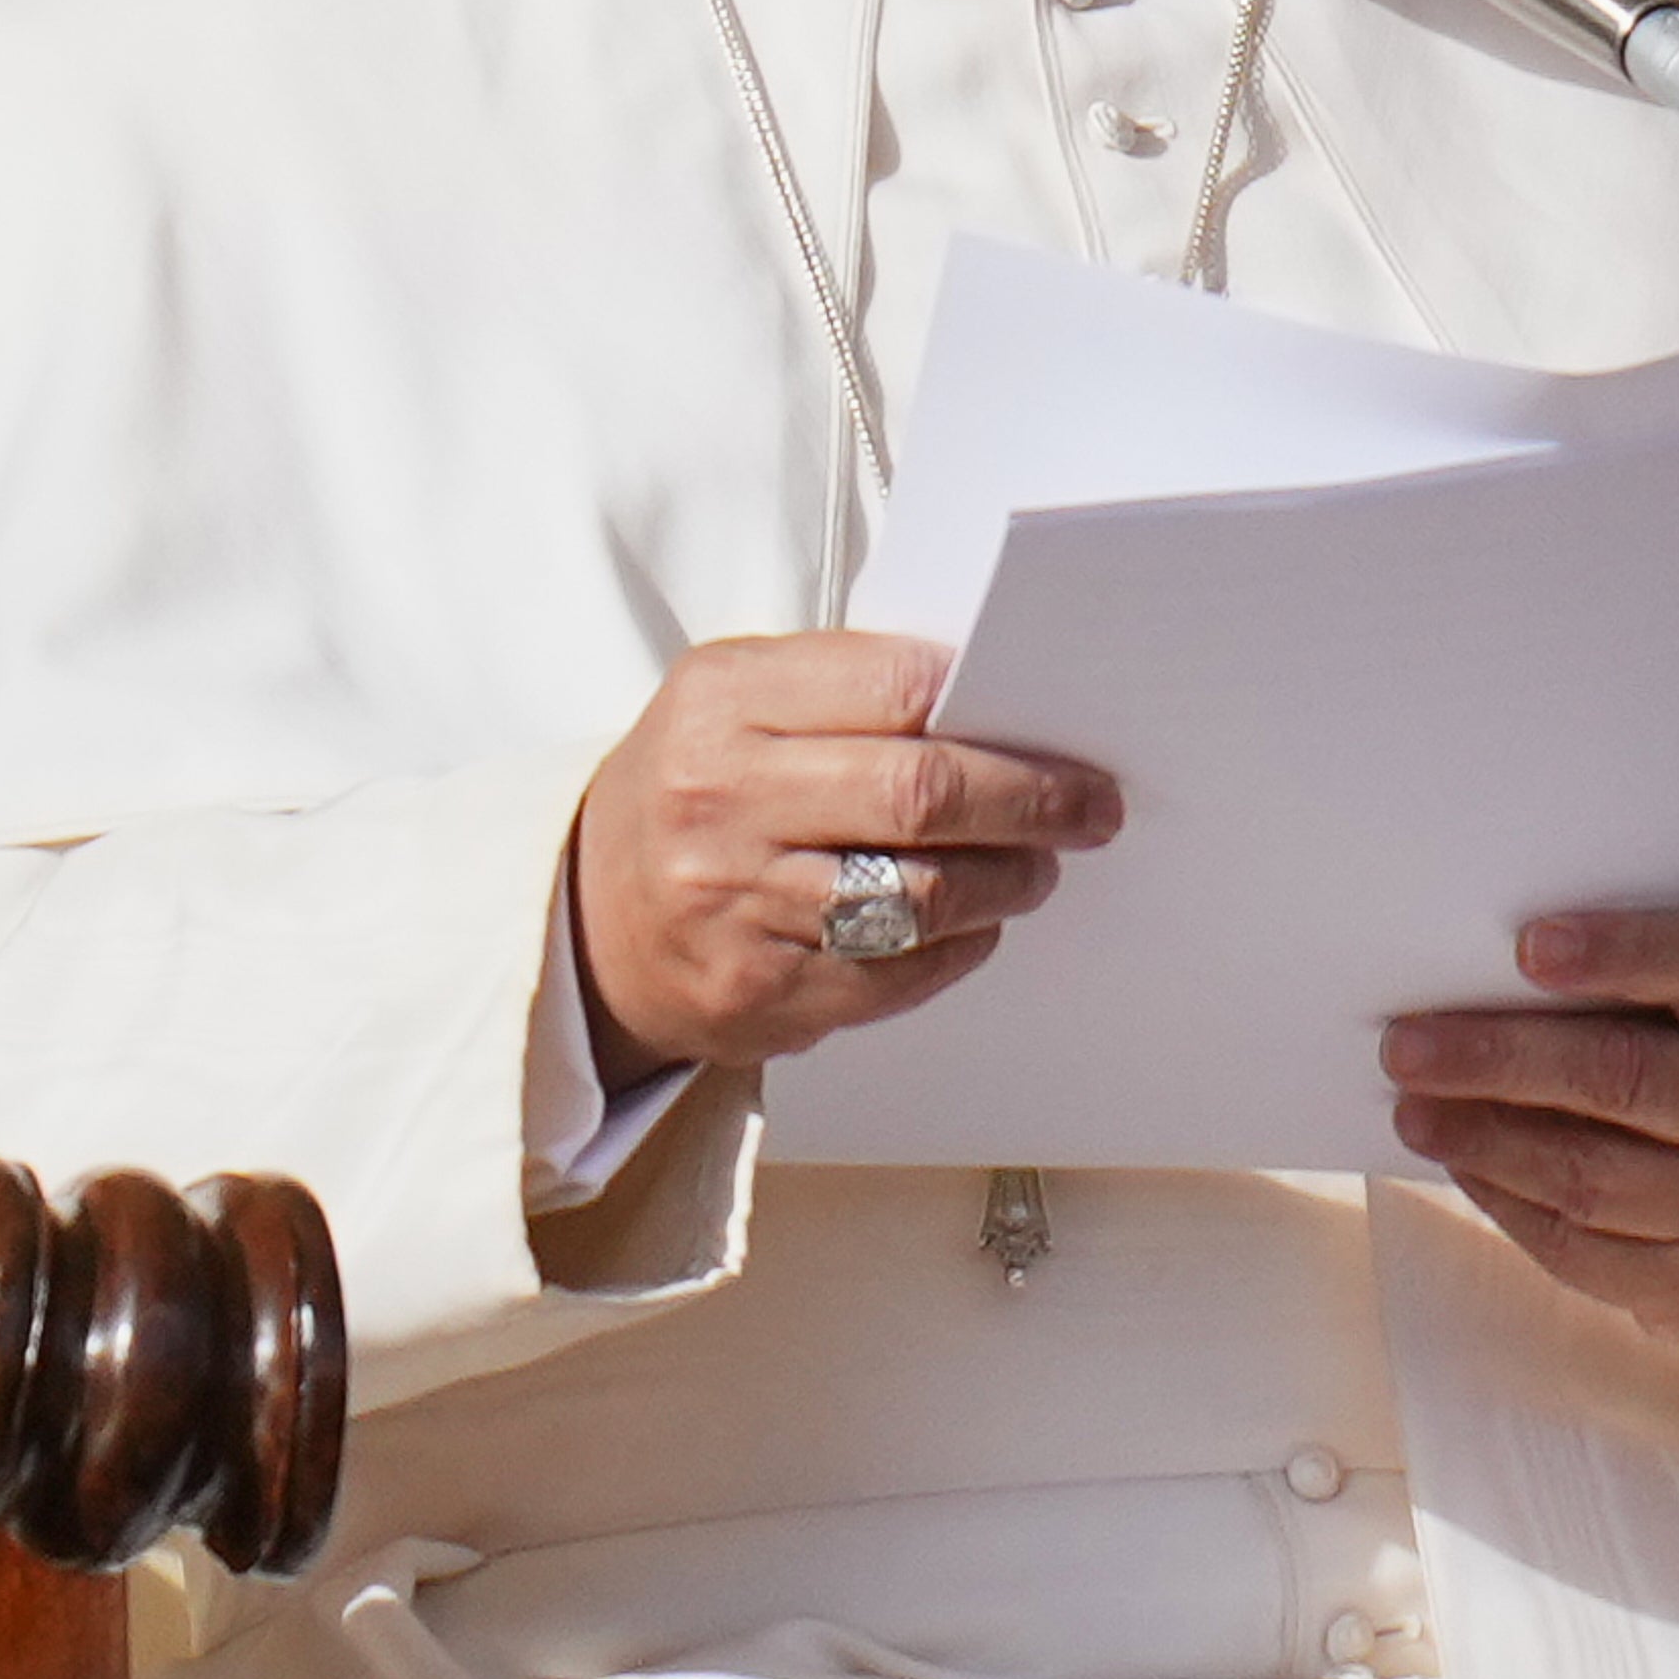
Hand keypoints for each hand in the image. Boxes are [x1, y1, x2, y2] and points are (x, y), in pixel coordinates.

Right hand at [569, 632, 1123, 1073]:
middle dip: (1030, 801)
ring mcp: (737, 904)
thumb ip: (846, 686)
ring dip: (1007, 882)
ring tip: (1037, 867)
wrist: (587, 919)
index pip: (894, 685)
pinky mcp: (758, 992)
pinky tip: (976, 924)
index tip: (1055, 724)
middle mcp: (723, 800)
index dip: (991, 705)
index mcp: (724, 702)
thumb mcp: (734, 700)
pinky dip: (960, 948)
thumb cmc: (693, 788)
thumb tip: (993, 698)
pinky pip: (897, 974)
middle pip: (920, 794)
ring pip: (920, 896)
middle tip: (1091, 807)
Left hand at [1381, 910, 1678, 1374]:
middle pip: (1631, 1080)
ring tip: (1416, 1106)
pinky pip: (1589, 1255)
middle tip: (1407, 1044)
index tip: (1526, 947)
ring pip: (1595, 1179)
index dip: (1621, 952)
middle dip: (1502, 1059)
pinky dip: (1511, 1206)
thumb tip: (1505, 972)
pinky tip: (1468, 1165)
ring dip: (1486, 1140)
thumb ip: (1674, 976)